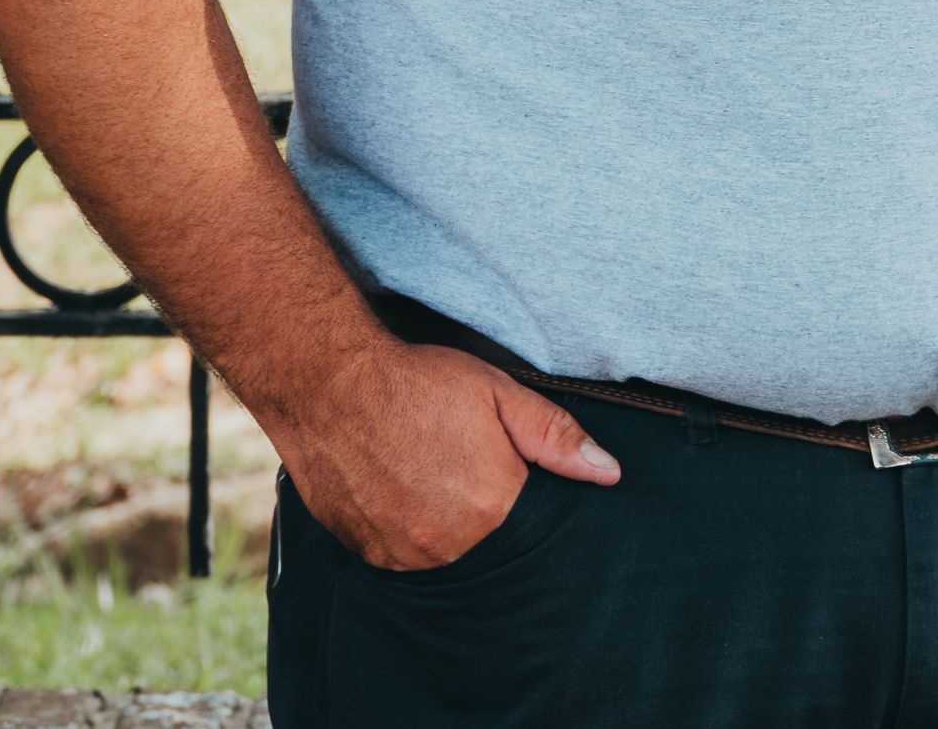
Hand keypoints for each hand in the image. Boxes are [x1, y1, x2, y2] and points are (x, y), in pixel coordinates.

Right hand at [277, 337, 621, 569]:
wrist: (328, 383)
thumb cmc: (417, 382)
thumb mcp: (498, 393)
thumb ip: (555, 437)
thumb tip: (609, 473)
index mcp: (491, 507)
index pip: (530, 525)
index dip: (520, 493)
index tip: (503, 468)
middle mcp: (448, 545)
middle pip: (486, 541)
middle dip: (482, 508)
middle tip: (460, 464)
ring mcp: (403, 556)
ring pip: (443, 552)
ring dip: (445, 524)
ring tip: (428, 472)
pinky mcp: (367, 554)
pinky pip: (403, 555)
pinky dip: (409, 530)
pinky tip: (401, 489)